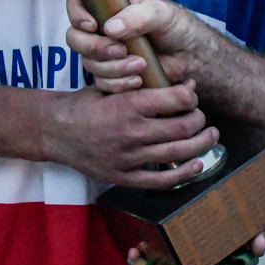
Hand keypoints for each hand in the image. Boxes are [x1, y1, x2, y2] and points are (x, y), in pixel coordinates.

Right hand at [44, 82, 219, 189]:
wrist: (54, 131)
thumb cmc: (86, 104)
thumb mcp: (112, 85)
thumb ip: (145, 86)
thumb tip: (184, 84)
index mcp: (128, 104)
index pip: (176, 99)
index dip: (191, 95)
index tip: (192, 93)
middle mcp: (131, 131)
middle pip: (183, 126)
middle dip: (200, 119)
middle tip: (202, 116)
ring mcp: (128, 157)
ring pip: (178, 153)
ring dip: (201, 144)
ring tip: (210, 135)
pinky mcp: (124, 177)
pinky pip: (161, 180)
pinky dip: (184, 173)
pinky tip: (196, 164)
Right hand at [64, 0, 213, 92]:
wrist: (191, 57)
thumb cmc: (178, 27)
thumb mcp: (163, 14)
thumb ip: (139, 16)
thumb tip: (111, 28)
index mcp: (110, 4)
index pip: (77, 3)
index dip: (77, 14)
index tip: (93, 26)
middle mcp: (102, 27)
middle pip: (75, 38)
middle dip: (94, 47)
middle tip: (120, 50)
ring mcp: (105, 52)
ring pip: (88, 62)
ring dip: (111, 67)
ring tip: (140, 65)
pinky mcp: (112, 74)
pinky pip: (101, 83)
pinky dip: (117, 83)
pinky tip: (138, 80)